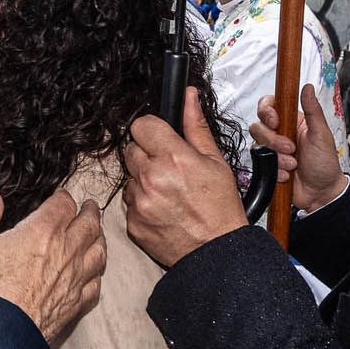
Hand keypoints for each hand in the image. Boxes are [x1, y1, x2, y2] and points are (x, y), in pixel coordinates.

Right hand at [0, 190, 104, 345]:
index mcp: (43, 231)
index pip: (65, 204)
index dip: (64, 197)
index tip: (61, 197)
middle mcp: (66, 251)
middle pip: (90, 223)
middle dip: (90, 211)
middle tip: (89, 207)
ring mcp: (75, 278)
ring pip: (99, 251)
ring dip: (99, 238)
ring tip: (96, 233)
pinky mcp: (76, 303)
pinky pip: (96, 282)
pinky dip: (97, 271)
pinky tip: (92, 271)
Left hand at [123, 88, 247, 266]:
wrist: (216, 252)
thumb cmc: (220, 209)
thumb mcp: (215, 162)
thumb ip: (195, 126)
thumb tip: (188, 96)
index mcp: (172, 157)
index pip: (141, 126)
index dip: (152, 131)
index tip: (160, 139)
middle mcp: (151, 177)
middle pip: (131, 150)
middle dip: (147, 156)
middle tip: (169, 170)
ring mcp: (139, 201)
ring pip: (129, 177)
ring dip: (143, 181)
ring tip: (169, 194)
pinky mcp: (132, 222)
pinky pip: (129, 202)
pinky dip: (141, 204)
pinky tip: (163, 210)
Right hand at [253, 83, 346, 212]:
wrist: (321, 193)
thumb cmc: (325, 163)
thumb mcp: (321, 135)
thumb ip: (313, 111)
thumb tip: (307, 87)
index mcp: (292, 121)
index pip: (269, 105)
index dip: (266, 112)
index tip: (275, 122)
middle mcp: (279, 133)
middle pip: (258, 126)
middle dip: (273, 140)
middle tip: (291, 148)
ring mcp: (272, 150)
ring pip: (258, 146)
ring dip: (276, 157)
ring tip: (293, 164)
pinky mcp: (268, 166)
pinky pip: (261, 164)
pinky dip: (275, 171)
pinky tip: (288, 175)